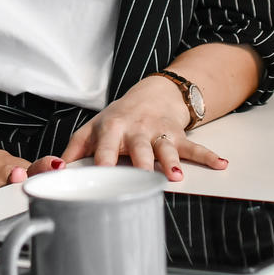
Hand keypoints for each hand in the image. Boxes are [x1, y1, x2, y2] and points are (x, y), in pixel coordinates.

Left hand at [61, 82, 226, 182]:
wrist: (152, 93)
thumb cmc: (118, 117)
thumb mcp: (92, 129)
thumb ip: (73, 151)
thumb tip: (53, 172)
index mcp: (112, 130)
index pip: (105, 149)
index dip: (102, 162)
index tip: (100, 177)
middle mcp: (136, 130)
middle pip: (137, 149)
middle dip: (139, 164)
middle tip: (140, 181)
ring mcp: (158, 132)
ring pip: (166, 148)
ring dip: (171, 160)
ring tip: (175, 175)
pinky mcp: (178, 135)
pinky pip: (195, 147)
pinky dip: (209, 156)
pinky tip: (220, 164)